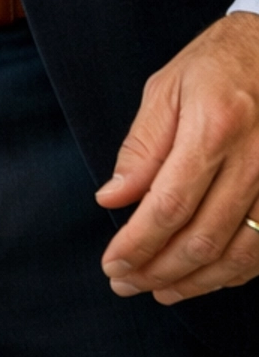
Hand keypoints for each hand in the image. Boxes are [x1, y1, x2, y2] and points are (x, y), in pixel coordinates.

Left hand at [97, 12, 258, 302]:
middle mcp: (253, 161)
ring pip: (235, 255)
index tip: (112, 263)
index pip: (169, 205)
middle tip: (124, 282)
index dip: (138, 243)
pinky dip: (230, 274)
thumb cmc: (216, 65)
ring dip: (194, 283)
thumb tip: (111, 199)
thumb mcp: (166, 90)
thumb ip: (141, 148)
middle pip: (202, 238)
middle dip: (157, 270)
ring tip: (157, 290)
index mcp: (214, 127)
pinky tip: (201, 278)